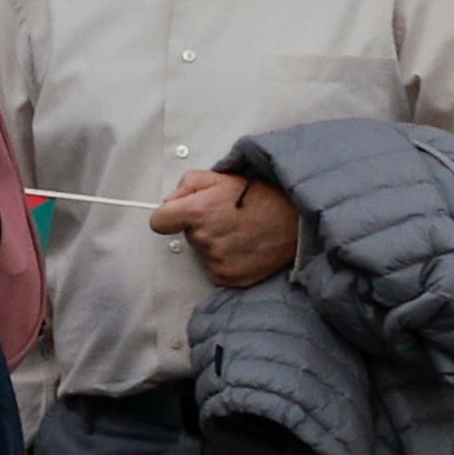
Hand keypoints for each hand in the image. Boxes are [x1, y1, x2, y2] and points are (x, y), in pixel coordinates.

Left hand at [151, 169, 297, 289]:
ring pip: (202, 253)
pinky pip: (216, 270)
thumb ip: (185, 186)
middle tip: (225, 218)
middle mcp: (204, 239)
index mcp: (196, 212)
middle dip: (199, 227)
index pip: (158, 222)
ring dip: (214, 245)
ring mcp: (218, 261)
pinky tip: (244, 247)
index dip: (167, 217)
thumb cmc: (258, 196)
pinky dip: (227, 261)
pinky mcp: (231, 277)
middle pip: (186, 236)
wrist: (294, 219)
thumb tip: (167, 203)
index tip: (178, 217)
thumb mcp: (217, 177)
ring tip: (239, 232)